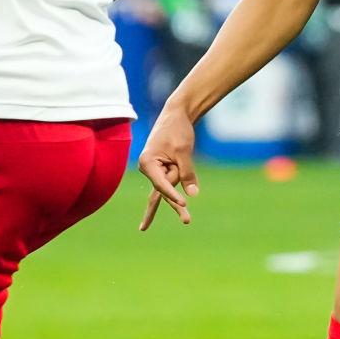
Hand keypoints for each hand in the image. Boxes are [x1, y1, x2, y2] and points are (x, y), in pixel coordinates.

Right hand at [136, 107, 199, 228]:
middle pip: (162, 192)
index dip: (173, 195)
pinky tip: (183, 197)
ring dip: (178, 198)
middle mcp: (148, 168)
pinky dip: (180, 180)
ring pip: (170, 187)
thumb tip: (192, 194)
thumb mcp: (183, 151)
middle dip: (172, 207)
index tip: (184, 205)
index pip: (161, 185)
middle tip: (182, 224)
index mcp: (147, 162)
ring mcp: (155, 170)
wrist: (176, 115)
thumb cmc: (177, 130)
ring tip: (187, 220)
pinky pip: (174, 181)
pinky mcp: (164, 169)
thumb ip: (186, 172)